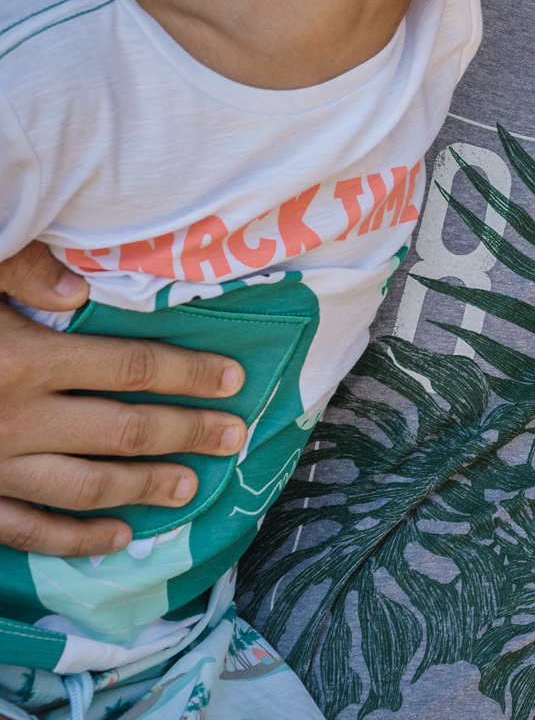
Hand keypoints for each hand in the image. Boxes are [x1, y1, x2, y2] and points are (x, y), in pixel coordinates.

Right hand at [0, 244, 247, 555]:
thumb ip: (16, 271)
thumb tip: (80, 290)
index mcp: (19, 359)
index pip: (128, 367)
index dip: (188, 375)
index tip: (234, 380)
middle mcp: (11, 420)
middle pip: (122, 430)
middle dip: (186, 432)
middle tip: (235, 436)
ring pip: (83, 487)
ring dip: (143, 487)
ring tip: (190, 484)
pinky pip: (25, 531)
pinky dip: (75, 540)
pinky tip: (116, 537)